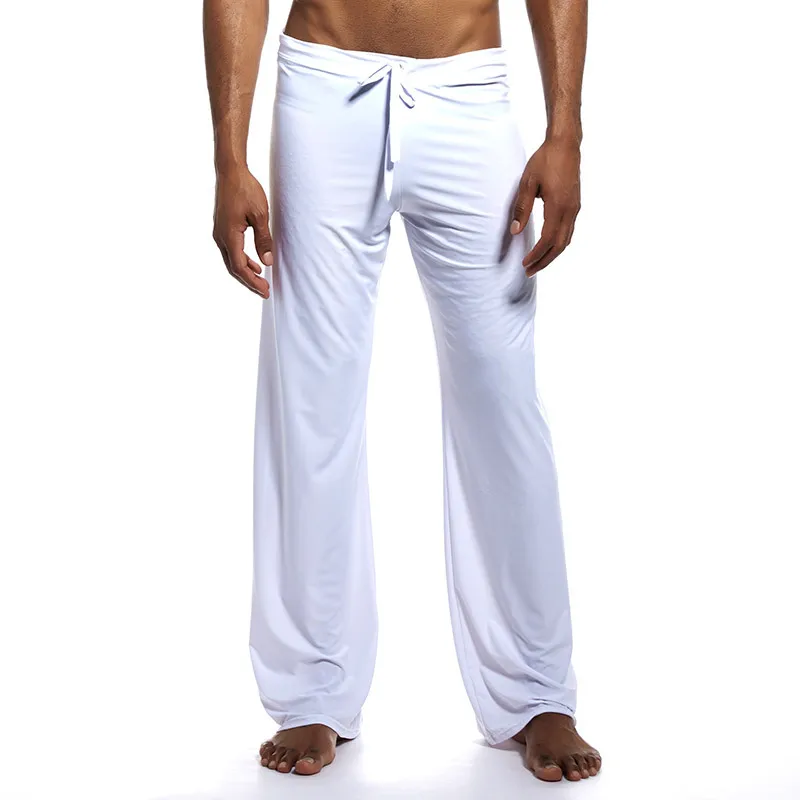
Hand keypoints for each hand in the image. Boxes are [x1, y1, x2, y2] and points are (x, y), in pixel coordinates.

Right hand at [212, 168, 272, 297]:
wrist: (230, 171)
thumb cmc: (245, 189)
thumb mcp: (260, 215)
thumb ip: (264, 240)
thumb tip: (267, 261)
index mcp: (229, 236)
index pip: (240, 267)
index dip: (252, 282)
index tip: (265, 290)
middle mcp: (220, 237)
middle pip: (233, 268)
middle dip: (249, 281)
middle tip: (264, 290)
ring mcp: (219, 233)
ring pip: (231, 260)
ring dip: (245, 272)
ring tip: (260, 280)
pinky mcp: (222, 228)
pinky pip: (231, 251)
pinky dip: (242, 260)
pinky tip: (254, 262)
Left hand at [510, 137, 580, 276]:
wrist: (566, 144)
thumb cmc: (545, 160)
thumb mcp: (527, 183)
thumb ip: (521, 208)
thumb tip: (515, 231)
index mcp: (558, 206)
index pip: (548, 240)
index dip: (536, 255)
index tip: (525, 264)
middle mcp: (570, 210)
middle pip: (560, 246)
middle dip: (544, 261)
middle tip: (529, 271)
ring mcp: (575, 208)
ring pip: (566, 240)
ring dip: (552, 254)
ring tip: (538, 263)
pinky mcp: (575, 204)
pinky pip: (569, 231)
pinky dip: (559, 244)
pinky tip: (548, 246)